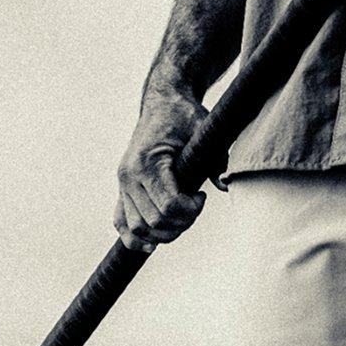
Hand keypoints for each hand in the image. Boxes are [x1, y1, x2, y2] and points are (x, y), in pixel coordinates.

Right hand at [114, 86, 209, 251]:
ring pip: (136, 228)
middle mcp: (129, 175)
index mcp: (147, 161)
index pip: (168, 205)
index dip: (190, 210)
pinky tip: (152, 243)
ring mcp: (122, 183)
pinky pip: (120, 221)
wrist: (163, 102)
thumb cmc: (184, 114)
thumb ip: (216, 158)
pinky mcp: (122, 187)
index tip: (202, 196)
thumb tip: (224, 185)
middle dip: (180, 222)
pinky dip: (133, 237)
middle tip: (195, 207)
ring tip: (182, 219)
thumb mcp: (204, 130)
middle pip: (153, 221)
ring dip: (162, 233)